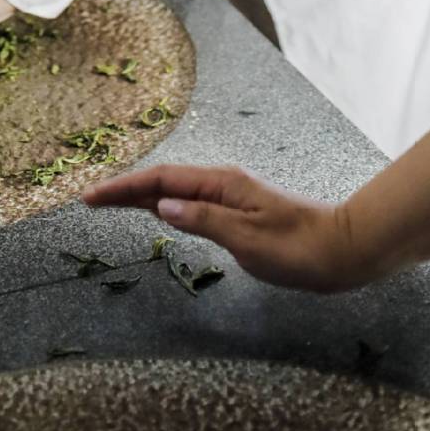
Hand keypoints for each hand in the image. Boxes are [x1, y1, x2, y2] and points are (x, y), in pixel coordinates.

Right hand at [83, 164, 356, 292]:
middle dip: (125, 189)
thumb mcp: (247, 237)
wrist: (339, 250)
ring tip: (111, 203)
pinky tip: (157, 211)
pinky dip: (164, 205)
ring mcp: (229, 197)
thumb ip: (202, 220)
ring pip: (175, 191)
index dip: (124, 188)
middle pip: (163, 181)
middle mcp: (221, 184)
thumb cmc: (297, 247)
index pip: (161, 180)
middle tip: (90, 200)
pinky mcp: (236, 213)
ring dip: (142, 195)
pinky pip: (189, 203)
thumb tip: (160, 204)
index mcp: (220, 183)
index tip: (92, 197)